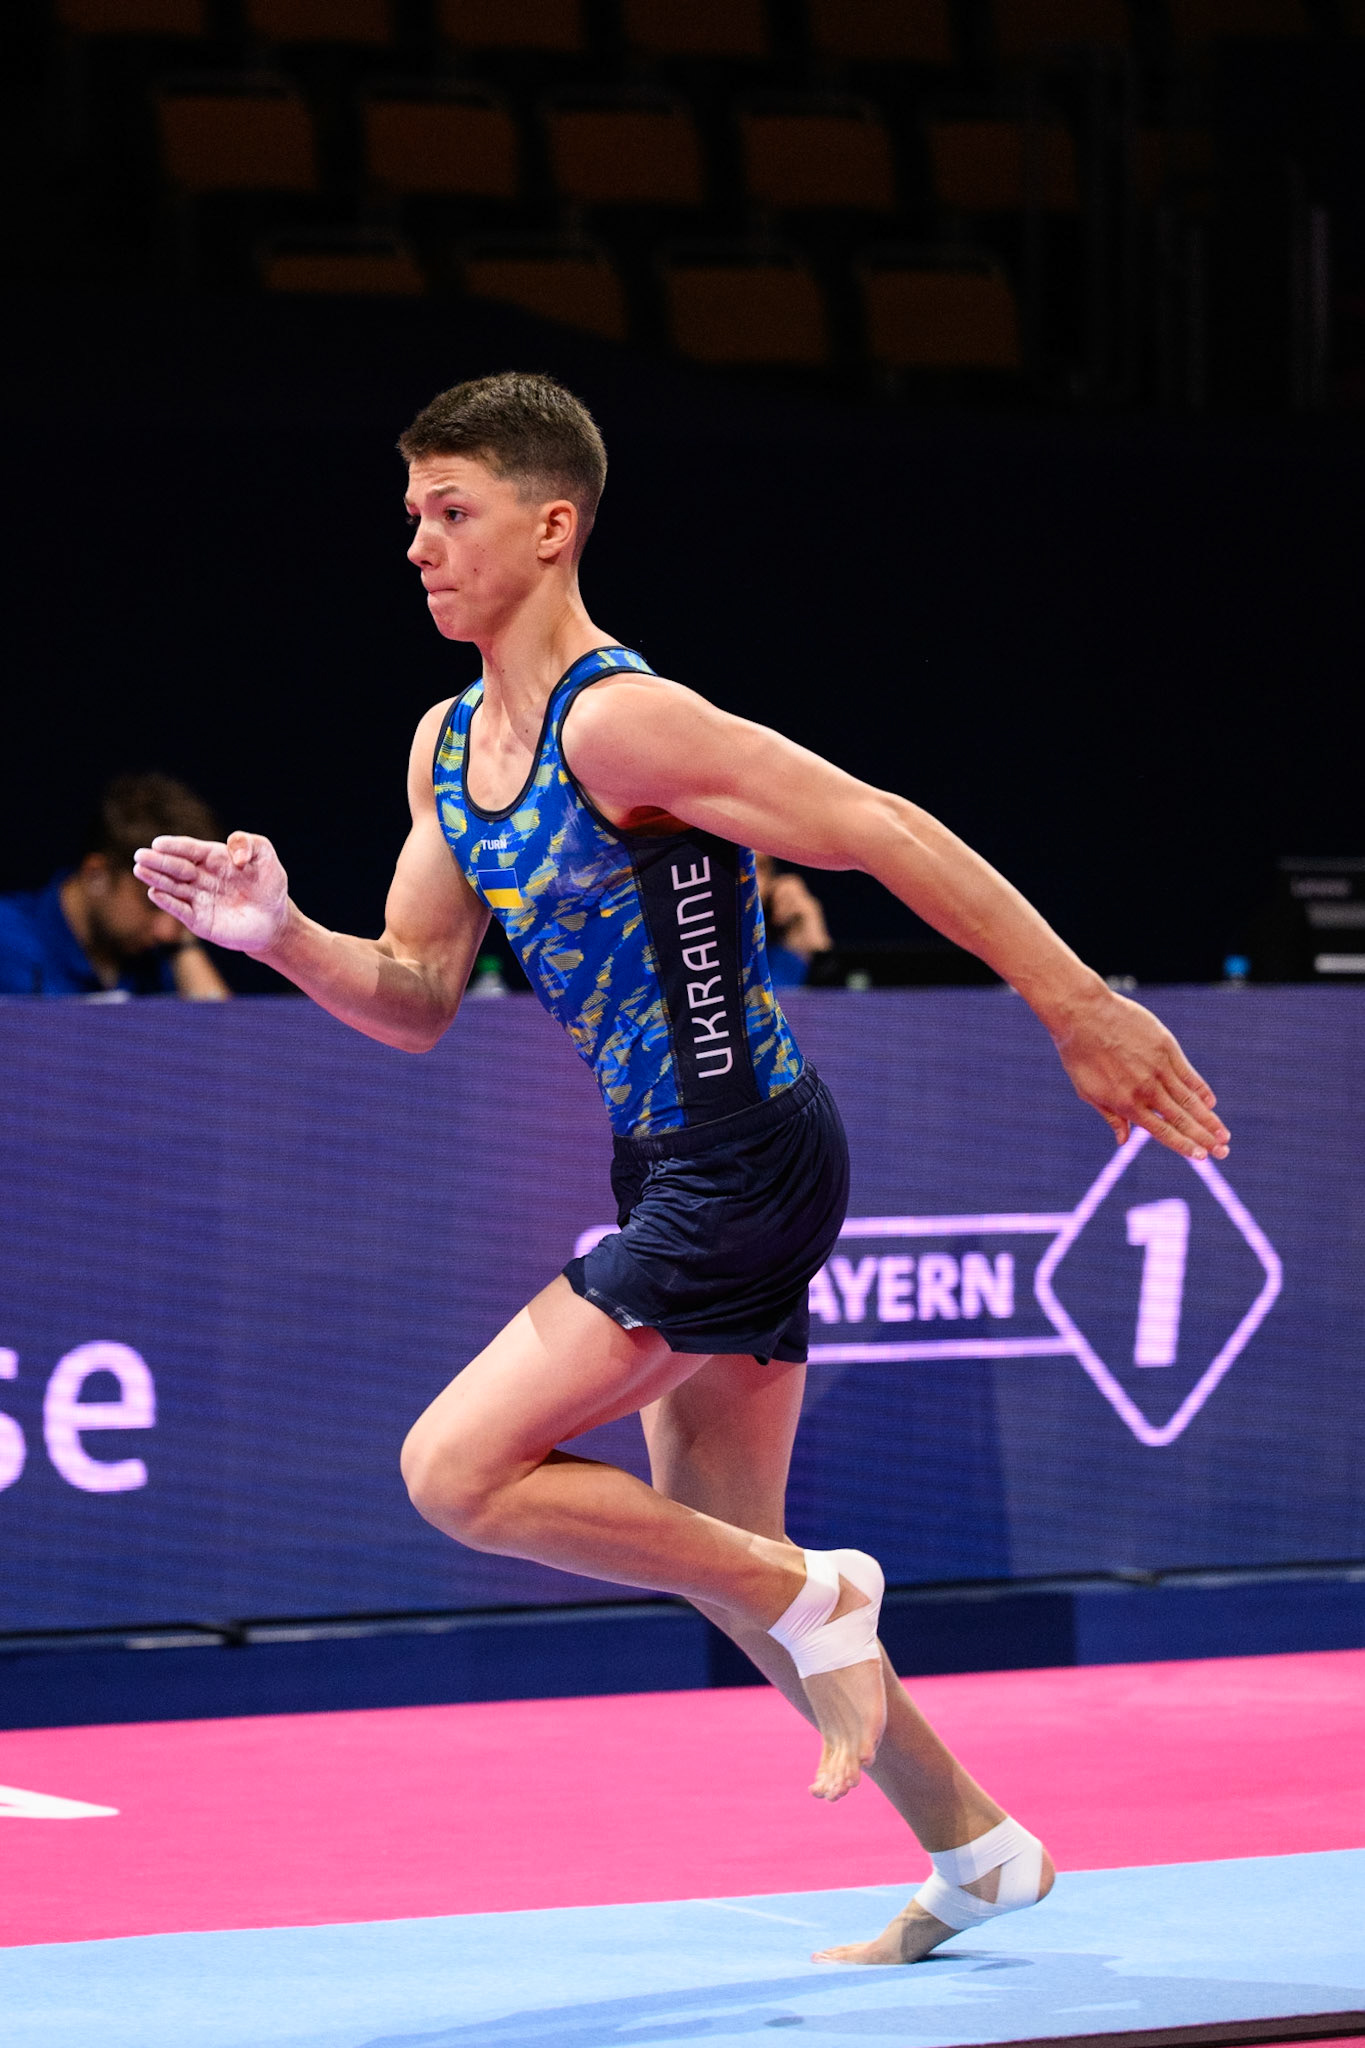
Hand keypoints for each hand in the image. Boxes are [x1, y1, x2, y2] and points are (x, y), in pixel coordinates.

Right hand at [133, 832, 289, 955]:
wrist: (275, 921)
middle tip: (141, 855)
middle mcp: (201, 877)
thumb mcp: (265, 856)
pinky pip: (180, 910)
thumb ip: (249, 844)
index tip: (159, 843)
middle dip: (158, 861)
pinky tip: (154, 893)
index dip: (174, 846)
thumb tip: (233, 855)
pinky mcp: (198, 920)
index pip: (189, 850)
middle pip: (176, 867)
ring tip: (140, 870)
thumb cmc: (269, 886)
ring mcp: (198, 899)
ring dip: (156, 879)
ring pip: (173, 887)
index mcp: (213, 858)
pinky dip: (168, 902)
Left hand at [1051, 988, 1229, 1160]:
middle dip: (1204, 1137)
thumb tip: (1123, 1140)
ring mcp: (1158, 1068)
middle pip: (1182, 1119)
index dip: (1184, 1145)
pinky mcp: (1166, 1047)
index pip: (1162, 1131)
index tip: (1202, 1156)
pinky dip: (1201, 1089)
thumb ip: (1110, 1116)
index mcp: (1126, 1103)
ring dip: (1209, 1118)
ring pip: (1190, 1099)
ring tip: (1224, 1134)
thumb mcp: (1087, 1091)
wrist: (1082, 1014)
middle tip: (1223, 1151)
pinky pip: (1188, 1074)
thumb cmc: (1079, 1054)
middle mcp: (1146, 1089)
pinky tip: (1210, 1103)